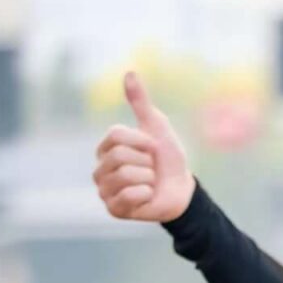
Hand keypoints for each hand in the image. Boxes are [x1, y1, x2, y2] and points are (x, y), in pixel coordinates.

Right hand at [94, 72, 193, 223]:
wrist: (182, 190)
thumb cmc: (167, 158)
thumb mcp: (156, 126)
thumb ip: (141, 102)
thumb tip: (129, 72)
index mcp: (106, 148)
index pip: (116, 135)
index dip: (141, 140)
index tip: (153, 147)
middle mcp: (100, 168)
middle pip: (119, 156)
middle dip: (145, 161)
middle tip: (152, 169)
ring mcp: (104, 190)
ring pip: (124, 175)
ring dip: (147, 178)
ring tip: (150, 182)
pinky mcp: (113, 209)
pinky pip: (128, 196)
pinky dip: (145, 194)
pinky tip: (147, 196)